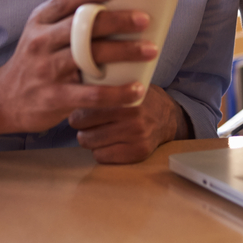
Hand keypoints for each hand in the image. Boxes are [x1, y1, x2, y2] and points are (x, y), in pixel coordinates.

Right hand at [0, 0, 156, 134]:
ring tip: (150, 50)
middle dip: (116, 21)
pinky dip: (116, 93)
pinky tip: (136, 89)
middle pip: (82, 27)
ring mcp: (47, 70)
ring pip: (89, 57)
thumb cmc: (33, 60)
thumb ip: (65, 18)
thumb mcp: (39, 32)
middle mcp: (41, 43)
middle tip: (144, 20)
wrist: (2, 99)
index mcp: (39, 22)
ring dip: (124, 52)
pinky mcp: (54, 97)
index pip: (64, 1)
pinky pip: (91, 94)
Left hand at [68, 85, 185, 162]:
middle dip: (82, 127)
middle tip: (86, 122)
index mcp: (127, 100)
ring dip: (90, 139)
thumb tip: (75, 86)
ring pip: (91, 145)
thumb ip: (106, 87)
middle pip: (84, 131)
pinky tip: (108, 142)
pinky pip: (102, 157)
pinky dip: (101, 151)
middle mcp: (133, 120)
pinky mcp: (138, 153)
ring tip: (97, 131)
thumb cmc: (139, 99)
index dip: (78, 112)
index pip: (86, 112)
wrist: (167, 117)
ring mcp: (136, 138)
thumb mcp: (125, 85)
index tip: (79, 110)